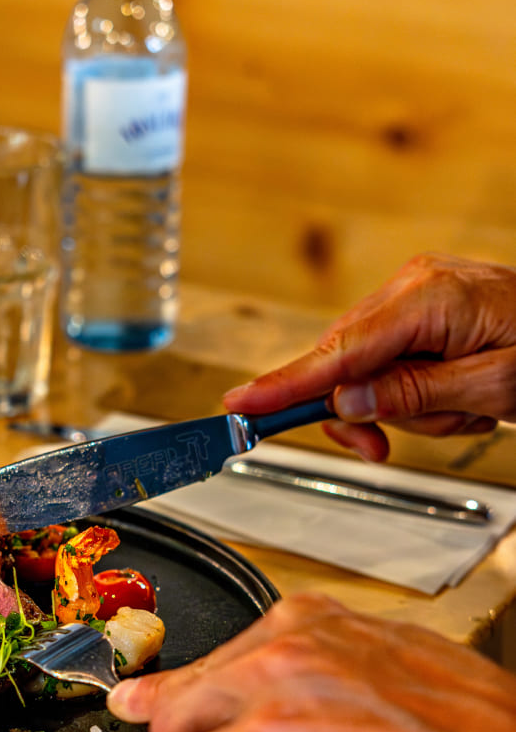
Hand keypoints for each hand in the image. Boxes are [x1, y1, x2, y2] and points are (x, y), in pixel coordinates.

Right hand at [224, 253, 515, 459]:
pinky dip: (407, 390)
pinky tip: (449, 394)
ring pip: (361, 368)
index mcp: (428, 297)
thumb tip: (347, 400)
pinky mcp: (416, 307)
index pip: (339, 350)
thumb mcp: (490, 387)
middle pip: (342, 362)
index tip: (241, 404)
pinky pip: (383, 359)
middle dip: (362, 411)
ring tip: (455, 408)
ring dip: (397, 405)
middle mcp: (412, 285)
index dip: (285, 383)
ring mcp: (413, 293)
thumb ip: (413, 394)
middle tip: (384, 446)